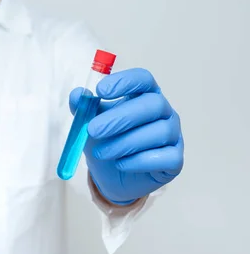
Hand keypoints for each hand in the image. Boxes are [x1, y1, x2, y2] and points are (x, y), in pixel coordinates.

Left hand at [69, 68, 183, 204]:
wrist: (113, 174)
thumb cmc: (106, 140)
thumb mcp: (90, 122)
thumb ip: (84, 108)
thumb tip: (78, 94)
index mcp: (144, 95)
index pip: (143, 79)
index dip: (125, 82)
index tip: (100, 91)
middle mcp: (163, 112)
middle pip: (152, 104)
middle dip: (120, 117)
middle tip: (92, 130)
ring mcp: (173, 135)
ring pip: (158, 132)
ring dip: (125, 143)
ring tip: (100, 153)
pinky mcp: (175, 160)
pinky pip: (165, 157)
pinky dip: (139, 161)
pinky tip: (120, 163)